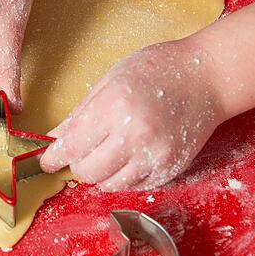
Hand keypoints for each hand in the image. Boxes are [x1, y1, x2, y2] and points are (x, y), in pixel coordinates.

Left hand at [39, 40, 226, 190]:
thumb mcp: (111, 80)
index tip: (46, 160)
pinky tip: (128, 157)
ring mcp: (155, 155)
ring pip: (109, 185)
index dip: (53, 157)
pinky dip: (124, 177)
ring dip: (100, 175)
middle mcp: (134, 135)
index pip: (71, 146)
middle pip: (87, 172)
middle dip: (77, 165)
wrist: (208, 76)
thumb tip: (54, 139)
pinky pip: (134, 186)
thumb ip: (80, 114)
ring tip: (106, 154)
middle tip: (80, 152)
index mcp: (114, 106)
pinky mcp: (170, 168)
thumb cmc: (158, 69)